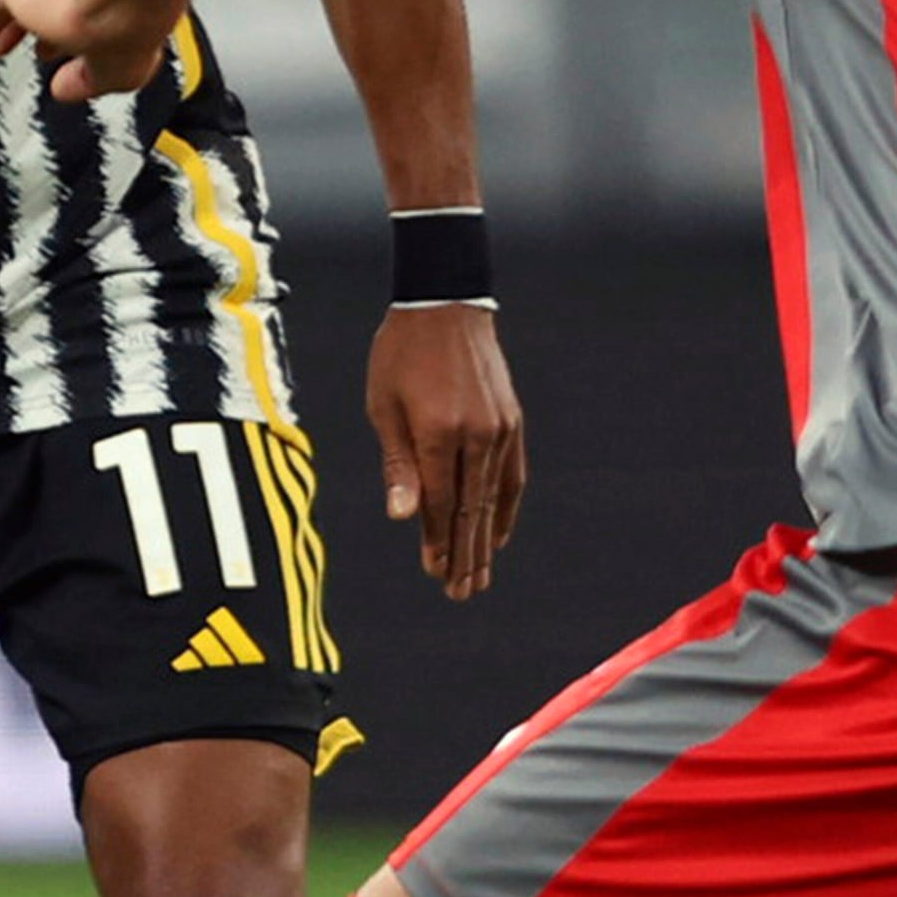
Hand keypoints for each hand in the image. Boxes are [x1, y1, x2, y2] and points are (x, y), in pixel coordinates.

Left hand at [0, 0, 179, 100]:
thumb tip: (63, 91)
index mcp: (102, 6)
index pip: (69, 22)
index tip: (48, 63)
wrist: (119, 0)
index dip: (55, 44)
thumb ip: (85, 83)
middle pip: (31, 11)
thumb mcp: (114, 76)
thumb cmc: (128, 30)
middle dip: (13, 35)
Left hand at [364, 301, 525, 599]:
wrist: (445, 303)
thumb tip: (402, 516)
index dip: (438, 541)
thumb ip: (397, 465)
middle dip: (464, 555)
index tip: (435, 573)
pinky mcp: (512, 421)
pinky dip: (506, 508)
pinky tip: (498, 534)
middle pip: (471, 509)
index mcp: (438, 432)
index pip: (440, 503)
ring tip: (479, 577)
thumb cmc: (401, 353)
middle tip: (460, 592)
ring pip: (493, 498)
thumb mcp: (384, 405)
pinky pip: (512, 475)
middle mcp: (476, 435)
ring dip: (485, 541)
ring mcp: (499, 429)